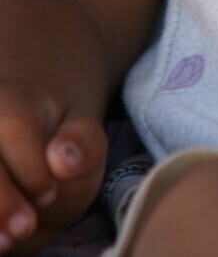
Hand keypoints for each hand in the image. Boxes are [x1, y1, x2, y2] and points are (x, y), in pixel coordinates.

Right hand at [0, 82, 105, 250]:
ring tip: (5, 243)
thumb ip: (83, 145)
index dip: (31, 167)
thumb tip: (64, 159)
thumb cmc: (58, 154)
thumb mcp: (83, 143)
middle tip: (25, 227)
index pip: (16, 125)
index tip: (49, 195)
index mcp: (12, 100)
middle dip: (2, 198)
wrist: (29, 170)